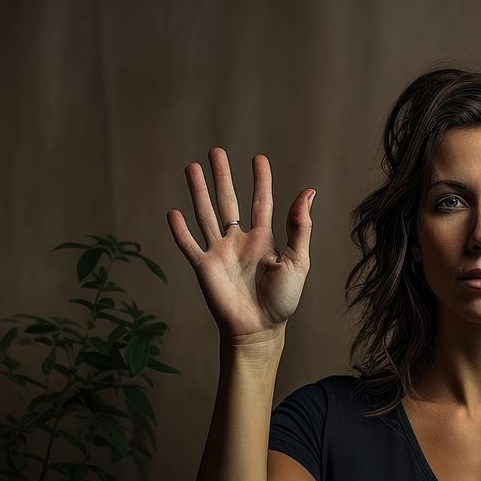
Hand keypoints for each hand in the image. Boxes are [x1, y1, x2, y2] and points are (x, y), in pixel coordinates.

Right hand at [167, 148, 314, 343]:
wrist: (260, 329)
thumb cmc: (283, 300)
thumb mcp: (298, 261)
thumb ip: (299, 227)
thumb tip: (308, 192)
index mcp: (264, 239)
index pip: (261, 202)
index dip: (261, 180)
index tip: (259, 158)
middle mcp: (239, 242)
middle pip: (228, 201)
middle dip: (222, 177)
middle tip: (216, 151)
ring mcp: (220, 253)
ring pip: (206, 215)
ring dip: (198, 192)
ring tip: (191, 167)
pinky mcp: (204, 268)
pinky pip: (189, 245)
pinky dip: (180, 230)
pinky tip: (172, 212)